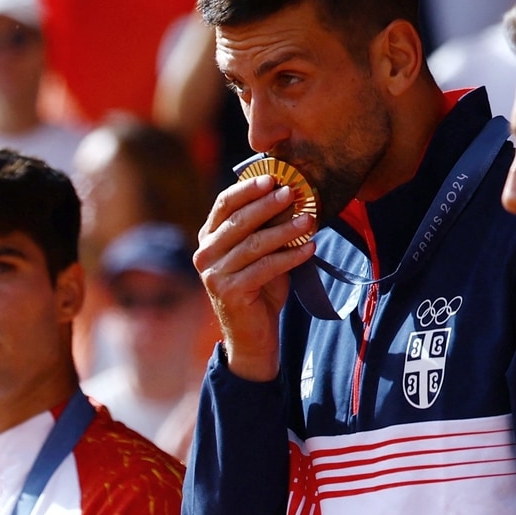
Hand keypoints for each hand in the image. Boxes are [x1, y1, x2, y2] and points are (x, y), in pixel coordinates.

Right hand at [195, 175, 318, 381]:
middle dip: (268, 204)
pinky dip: (290, 257)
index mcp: (208, 238)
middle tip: (292, 192)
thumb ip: (267, 228)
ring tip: (309, 219)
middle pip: (238, 221)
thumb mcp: (260, 254)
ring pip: (254, 244)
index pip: (224, 204)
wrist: (253, 336)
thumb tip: (291, 196)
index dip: (247, 188)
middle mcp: (205, 254)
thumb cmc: (258, 289)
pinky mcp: (229, 292)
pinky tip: (310, 248)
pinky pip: (265, 268)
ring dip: (285, 230)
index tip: (272, 178)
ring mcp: (213, 274)